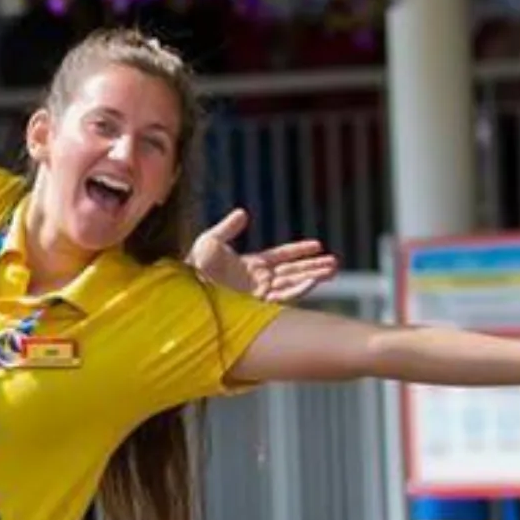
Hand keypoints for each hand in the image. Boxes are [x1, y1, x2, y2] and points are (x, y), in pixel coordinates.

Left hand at [189, 208, 338, 304]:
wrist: (185, 293)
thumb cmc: (192, 269)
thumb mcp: (209, 243)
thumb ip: (227, 229)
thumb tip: (243, 213)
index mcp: (249, 266)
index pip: (280, 257)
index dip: (298, 251)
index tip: (318, 245)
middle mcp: (257, 281)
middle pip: (291, 272)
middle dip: (313, 266)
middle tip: (335, 262)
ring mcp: (258, 295)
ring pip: (292, 284)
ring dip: (313, 276)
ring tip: (333, 269)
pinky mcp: (257, 307)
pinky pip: (283, 298)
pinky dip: (299, 289)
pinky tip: (313, 281)